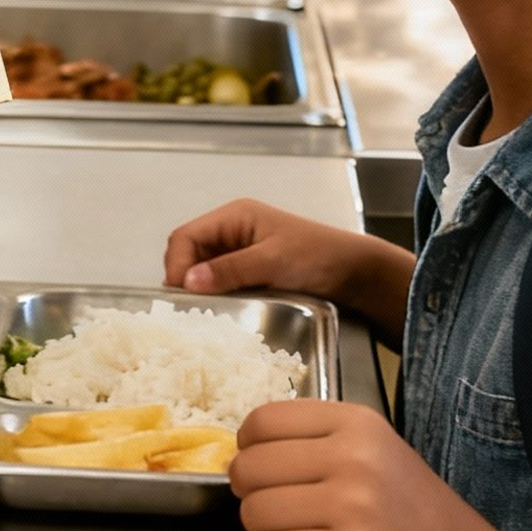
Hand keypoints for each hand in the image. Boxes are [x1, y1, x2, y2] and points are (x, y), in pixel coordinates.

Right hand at [163, 198, 376, 302]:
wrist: (354, 273)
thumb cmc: (318, 257)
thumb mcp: (274, 261)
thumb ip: (231, 269)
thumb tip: (188, 281)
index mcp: (234, 216)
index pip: (186, 236)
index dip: (177, 265)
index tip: (179, 297)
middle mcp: (232, 231)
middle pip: (189, 252)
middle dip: (184, 279)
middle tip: (187, 310)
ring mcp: (240, 251)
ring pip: (202, 270)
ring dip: (200, 290)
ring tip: (202, 314)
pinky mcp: (249, 272)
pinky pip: (220, 282)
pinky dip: (215, 296)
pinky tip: (219, 312)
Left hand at [232, 401, 486, 530]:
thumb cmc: (404, 500)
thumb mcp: (370, 445)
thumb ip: (313, 437)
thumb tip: (240, 447)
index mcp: (354, 421)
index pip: (263, 421)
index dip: (245, 445)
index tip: (253, 460)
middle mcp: (352, 457)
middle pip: (251, 467)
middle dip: (247, 491)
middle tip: (264, 502)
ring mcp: (353, 506)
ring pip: (257, 513)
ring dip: (260, 528)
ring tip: (286, 529)